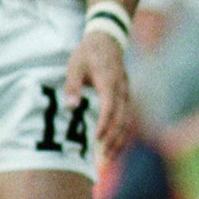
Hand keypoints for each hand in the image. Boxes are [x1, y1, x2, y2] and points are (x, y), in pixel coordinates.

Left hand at [63, 29, 131, 158]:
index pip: (110, 107)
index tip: (98, 139)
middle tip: (105, 159)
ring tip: (110, 158)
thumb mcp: (75, 65)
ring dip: (120, 140)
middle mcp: (121, 89)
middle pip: (122, 119)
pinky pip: (127, 117)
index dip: (105, 124)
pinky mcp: (127, 96)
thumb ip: (73, 86)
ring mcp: (126, 93)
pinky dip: (122, 133)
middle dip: (114, 140)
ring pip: (127, 120)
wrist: (108, 39)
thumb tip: (71, 106)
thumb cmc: (88, 53)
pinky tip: (115, 145)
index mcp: (109, 81)